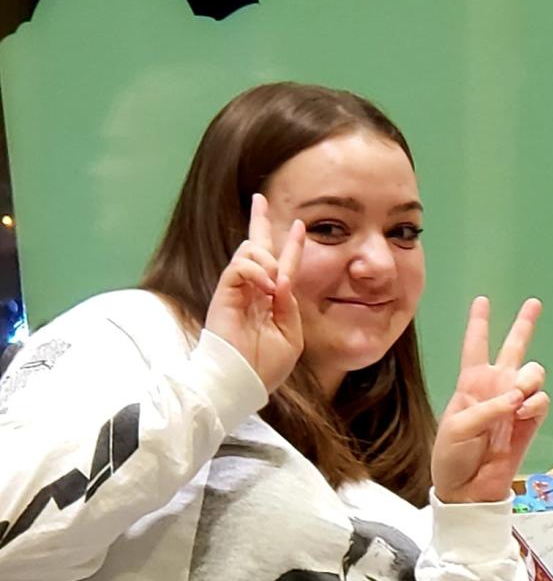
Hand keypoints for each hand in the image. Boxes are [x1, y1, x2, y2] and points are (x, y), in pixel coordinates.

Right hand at [204, 193, 304, 392]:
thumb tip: (282, 278)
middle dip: (259, 222)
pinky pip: (240, 265)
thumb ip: (290, 305)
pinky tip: (266, 288)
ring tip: (274, 286)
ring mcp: (237, 291)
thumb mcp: (291, 336)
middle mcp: (253, 290)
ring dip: (268, 261)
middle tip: (260, 199)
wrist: (242, 381)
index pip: (281, 265)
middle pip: (256, 246)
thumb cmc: (265, 366)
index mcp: (270, 301)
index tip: (300, 225)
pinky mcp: (224, 293)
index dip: (292, 245)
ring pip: (249, 251)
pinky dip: (257, 271)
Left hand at [432, 297, 548, 503]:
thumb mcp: (458, 428)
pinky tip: (523, 411)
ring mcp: (515, 404)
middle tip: (534, 303)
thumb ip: (488, 408)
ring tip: (518, 395)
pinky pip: (541, 401)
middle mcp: (496, 388)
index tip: (482, 300)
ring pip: (533, 373)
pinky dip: (535, 403)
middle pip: (513, 348)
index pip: (475, 346)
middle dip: (524, 326)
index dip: (479, 323)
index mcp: (471, 384)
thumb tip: (517, 398)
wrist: (467, 491)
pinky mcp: (530, 423)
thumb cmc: (452, 457)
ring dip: (529, 378)